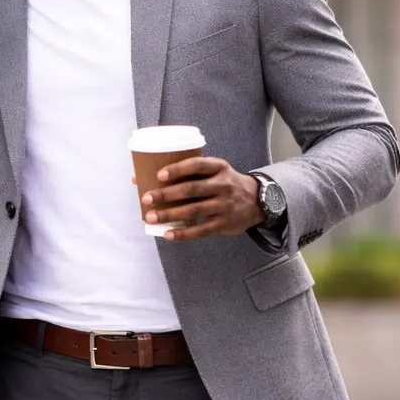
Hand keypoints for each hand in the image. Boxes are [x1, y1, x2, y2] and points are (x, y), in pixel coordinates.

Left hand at [134, 157, 263, 241]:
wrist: (258, 201)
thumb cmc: (224, 183)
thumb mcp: (214, 172)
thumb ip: (187, 173)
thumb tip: (141, 177)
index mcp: (219, 167)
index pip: (197, 165)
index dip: (178, 169)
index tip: (159, 175)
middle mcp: (223, 185)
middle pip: (191, 189)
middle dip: (167, 194)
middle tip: (146, 198)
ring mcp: (224, 205)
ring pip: (194, 210)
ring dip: (170, 214)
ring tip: (150, 217)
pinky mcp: (224, 223)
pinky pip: (201, 230)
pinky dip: (183, 234)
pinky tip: (168, 234)